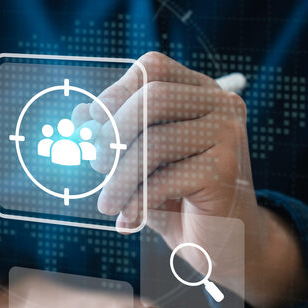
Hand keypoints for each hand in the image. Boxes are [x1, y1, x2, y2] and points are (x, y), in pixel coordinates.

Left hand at [79, 51, 307, 307]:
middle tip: (96, 165)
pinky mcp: (226, 169)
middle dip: (114, 133)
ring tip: (107, 204)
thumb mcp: (140, 161)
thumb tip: (80, 115)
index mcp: (199, 90)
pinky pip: (166, 178)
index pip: (152, 68)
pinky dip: (138, 201)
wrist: (221, 239)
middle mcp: (220, 103)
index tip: (91, 125)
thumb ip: (115, 136)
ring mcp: (228, 133)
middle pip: (153, 97)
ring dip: (120, 178)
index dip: (115, 92)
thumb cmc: (177, 196)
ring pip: (156, 142)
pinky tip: (128, 219)